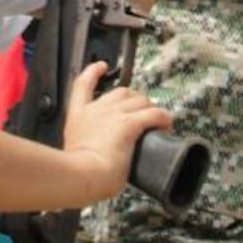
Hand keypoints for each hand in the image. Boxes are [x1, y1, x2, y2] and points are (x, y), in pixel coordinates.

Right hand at [63, 60, 172, 202]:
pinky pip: (154, 114)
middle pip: (120, 91)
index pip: (83, 85)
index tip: (100, 66)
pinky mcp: (129, 124)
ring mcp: (112, 115)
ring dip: (149, 108)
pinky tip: (167, 124)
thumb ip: (86, 148)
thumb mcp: (75, 153)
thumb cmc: (75, 174)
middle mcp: (95, 111)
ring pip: (139, 100)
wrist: (78, 177)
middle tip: (142, 113)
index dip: (93, 72)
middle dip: (134, 98)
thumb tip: (99, 159)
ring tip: (157, 122)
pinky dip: (163, 118)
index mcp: (77, 117)